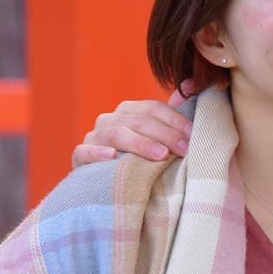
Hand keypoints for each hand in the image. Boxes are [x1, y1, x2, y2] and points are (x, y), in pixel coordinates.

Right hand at [70, 87, 192, 167]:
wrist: (109, 190)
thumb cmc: (140, 162)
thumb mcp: (158, 141)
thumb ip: (172, 115)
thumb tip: (191, 83)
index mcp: (128, 111)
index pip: (153, 108)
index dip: (175, 120)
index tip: (193, 135)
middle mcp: (109, 120)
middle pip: (138, 121)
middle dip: (165, 134)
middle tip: (184, 149)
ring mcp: (93, 138)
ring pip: (116, 134)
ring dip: (140, 144)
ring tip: (161, 155)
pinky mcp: (78, 157)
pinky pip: (84, 151)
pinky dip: (97, 153)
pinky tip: (112, 157)